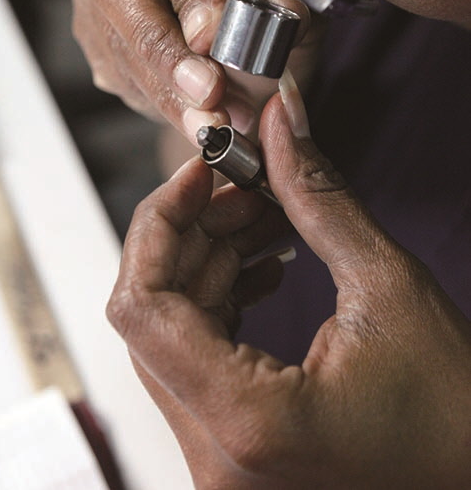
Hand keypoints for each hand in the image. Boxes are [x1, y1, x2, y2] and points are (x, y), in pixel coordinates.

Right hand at [67, 0, 315, 142]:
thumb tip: (282, 14)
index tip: (215, 36)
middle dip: (164, 49)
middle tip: (209, 95)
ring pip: (112, 37)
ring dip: (163, 90)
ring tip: (211, 126)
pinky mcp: (91, 30)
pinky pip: (114, 70)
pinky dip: (157, 102)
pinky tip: (193, 122)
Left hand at [107, 75, 470, 488]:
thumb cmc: (456, 411)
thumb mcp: (388, 286)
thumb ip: (318, 197)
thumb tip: (280, 122)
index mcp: (248, 421)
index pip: (141, 307)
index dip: (160, 223)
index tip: (198, 175)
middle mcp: (217, 455)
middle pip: (151, 315)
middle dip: (193, 234)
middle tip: (242, 187)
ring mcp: (220, 459)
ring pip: (171, 333)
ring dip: (210, 262)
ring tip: (261, 218)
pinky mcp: (233, 447)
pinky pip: (197, 359)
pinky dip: (220, 299)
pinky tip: (262, 264)